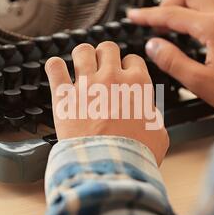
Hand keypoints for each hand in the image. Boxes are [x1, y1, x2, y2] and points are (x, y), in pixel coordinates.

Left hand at [45, 42, 168, 164]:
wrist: (110, 166)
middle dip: (105, 55)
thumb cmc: (136, 154)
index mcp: (137, 84)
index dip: (128, 67)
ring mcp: (86, 84)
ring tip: (80, 65)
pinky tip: (57, 71)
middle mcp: (112, 77)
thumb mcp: (159, 133)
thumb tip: (149, 110)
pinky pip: (54, 67)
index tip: (124, 75)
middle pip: (108, 48)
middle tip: (102, 67)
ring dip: (82, 56)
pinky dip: (54, 67)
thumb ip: (153, 115)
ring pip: (82, 50)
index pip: (133, 59)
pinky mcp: (64, 96)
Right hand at [128, 0, 213, 113]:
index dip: (148, 15)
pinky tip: (208, 17)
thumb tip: (153, 46)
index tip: (134, 16)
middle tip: (156, 20)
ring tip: (179, 15)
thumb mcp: (200, 82)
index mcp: (213, 28)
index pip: (172, 14)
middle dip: (168, 1)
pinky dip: (212, 3)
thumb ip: (173, 61)